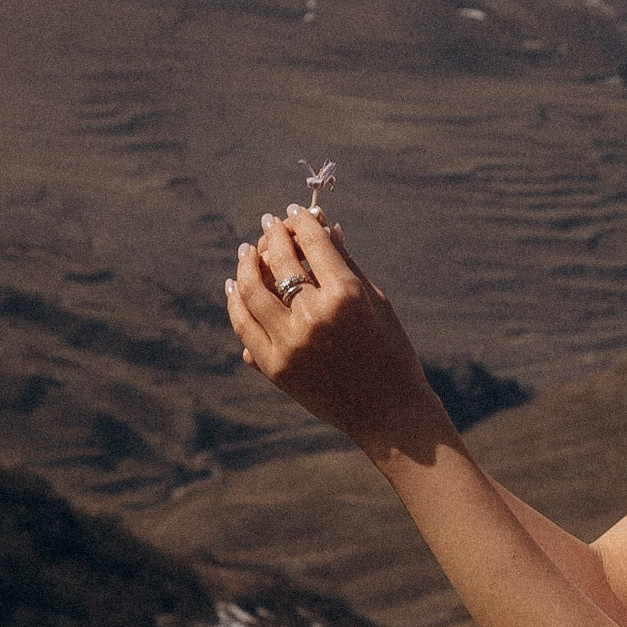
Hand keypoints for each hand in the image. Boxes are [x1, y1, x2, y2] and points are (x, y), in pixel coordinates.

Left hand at [226, 204, 452, 457]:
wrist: (389, 414)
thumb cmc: (391, 353)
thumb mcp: (376, 302)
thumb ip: (346, 264)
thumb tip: (325, 226)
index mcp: (346, 295)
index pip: (313, 242)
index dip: (301, 221)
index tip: (294, 212)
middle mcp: (314, 316)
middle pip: (280, 261)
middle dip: (274, 235)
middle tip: (270, 225)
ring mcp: (290, 344)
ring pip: (252, 290)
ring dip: (247, 264)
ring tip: (248, 251)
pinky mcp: (275, 368)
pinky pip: (244, 325)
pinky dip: (236, 302)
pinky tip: (236, 286)